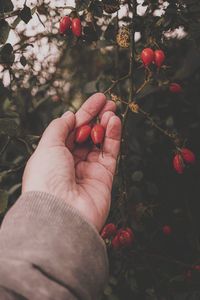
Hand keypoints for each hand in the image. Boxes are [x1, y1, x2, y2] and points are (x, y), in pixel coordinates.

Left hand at [22, 93, 120, 230]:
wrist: (60, 213)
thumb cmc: (47, 178)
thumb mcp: (47, 146)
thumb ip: (59, 128)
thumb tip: (68, 115)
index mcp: (55, 155)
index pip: (71, 130)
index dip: (83, 113)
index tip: (96, 99)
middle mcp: (71, 162)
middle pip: (87, 134)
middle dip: (97, 116)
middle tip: (107, 100)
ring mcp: (89, 170)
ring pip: (100, 142)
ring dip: (106, 124)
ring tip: (112, 109)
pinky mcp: (105, 176)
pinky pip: (111, 152)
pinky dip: (114, 136)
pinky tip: (115, 121)